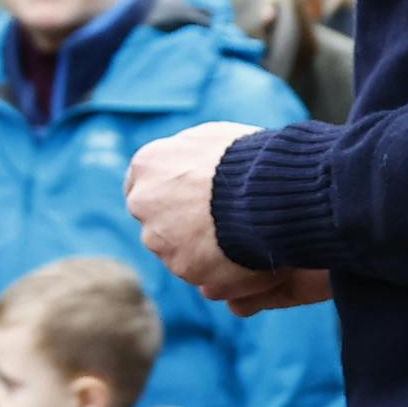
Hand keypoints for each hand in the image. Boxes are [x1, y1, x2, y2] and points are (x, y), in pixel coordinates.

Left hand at [127, 125, 324, 312]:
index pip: (144, 183)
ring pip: (173, 246)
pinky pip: (197, 268)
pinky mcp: (182, 267)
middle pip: (155, 217)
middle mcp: (142, 202)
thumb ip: (188, 156)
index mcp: (146, 165)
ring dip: (197, 245)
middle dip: (179, 220)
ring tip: (237, 234)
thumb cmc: (246, 158)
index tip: (190, 196)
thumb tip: (189, 166)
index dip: (169, 191)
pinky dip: (215, 265)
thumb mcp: (210, 138)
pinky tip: (241, 252)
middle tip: (218, 218)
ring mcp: (158, 238)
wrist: (265, 193)